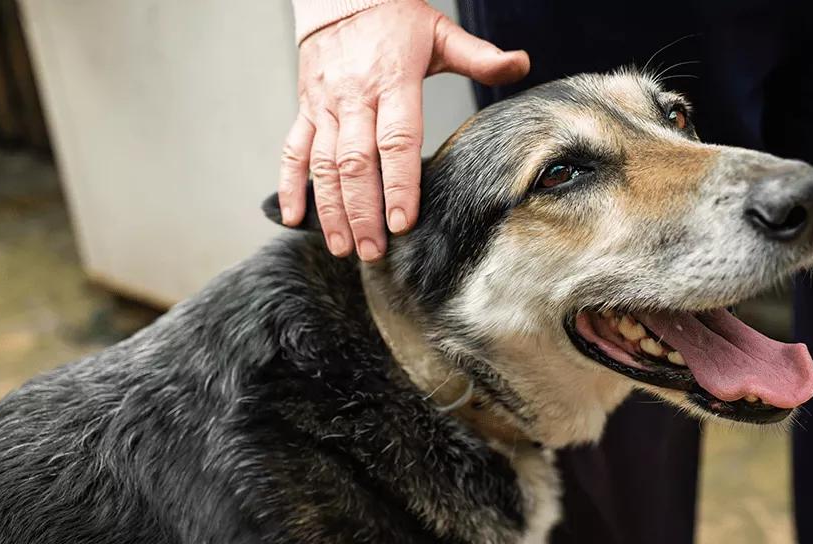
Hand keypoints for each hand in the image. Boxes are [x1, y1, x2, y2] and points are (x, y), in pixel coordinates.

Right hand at [278, 0, 528, 259]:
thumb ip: (480, 57)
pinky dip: (290, 185)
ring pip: (323, 164)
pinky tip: (292, 217)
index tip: (401, 222)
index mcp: (392, 81)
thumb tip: (522, 64)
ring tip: (342, 247)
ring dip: (330, 209)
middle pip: (355, 163)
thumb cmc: (395, 18)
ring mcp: (325, 105)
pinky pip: (293, 150)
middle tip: (373, 252)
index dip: (397, 183)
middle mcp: (354, 97)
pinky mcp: (305, 107)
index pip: (395, 140)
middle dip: (363, 212)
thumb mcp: (441, 33)